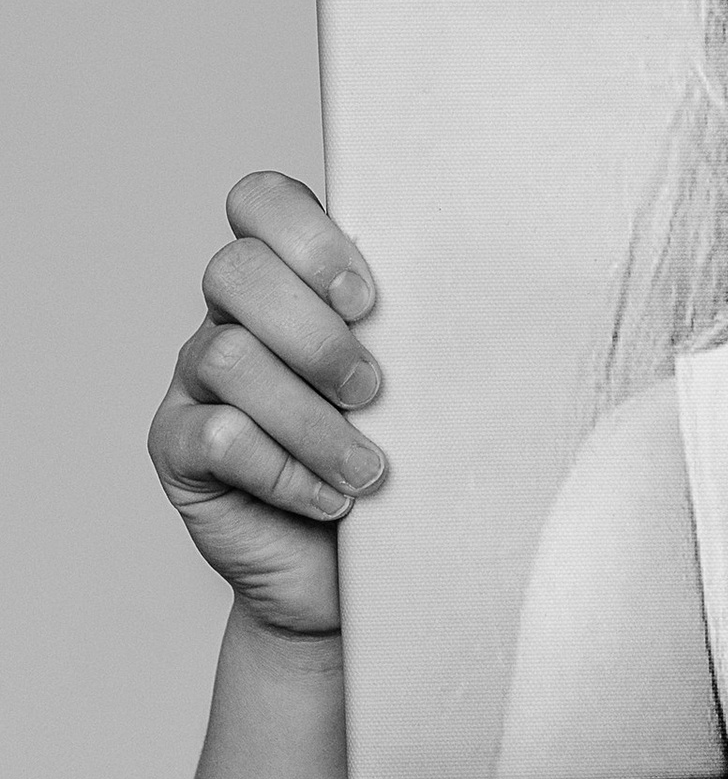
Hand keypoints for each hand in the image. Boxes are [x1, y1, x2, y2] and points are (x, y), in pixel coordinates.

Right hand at [148, 174, 386, 637]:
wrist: (351, 578)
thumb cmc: (400, 465)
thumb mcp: (423, 384)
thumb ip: (423, 325)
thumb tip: (498, 286)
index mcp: (289, 278)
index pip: (261, 200)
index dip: (307, 235)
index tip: (368, 297)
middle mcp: (232, 317)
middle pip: (234, 271)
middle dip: (314, 332)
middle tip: (373, 389)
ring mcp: (196, 382)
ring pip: (229, 357)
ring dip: (313, 419)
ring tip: (370, 468)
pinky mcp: (178, 451)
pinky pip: (214, 435)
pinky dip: (284, 470)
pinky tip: (330, 500)